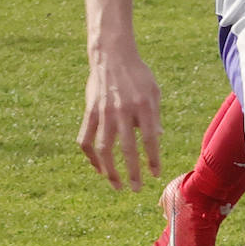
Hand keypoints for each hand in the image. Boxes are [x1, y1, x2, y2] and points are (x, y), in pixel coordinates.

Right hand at [78, 48, 161, 190]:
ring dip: (109, 170)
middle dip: (132, 171)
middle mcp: (123, 110)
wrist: (112, 56)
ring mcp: (104, 112)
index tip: (156, 173)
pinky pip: (86, 139)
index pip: (150, 138)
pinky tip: (98, 167)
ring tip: (116, 184)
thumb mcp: (153, 91)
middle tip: (136, 189)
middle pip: (127, 148)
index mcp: (144, 104)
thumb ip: (154, 115)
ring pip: (104, 149)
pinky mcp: (89, 112)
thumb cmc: (137, 74)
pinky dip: (91, 156)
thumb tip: (158, 137)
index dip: (153, 158)